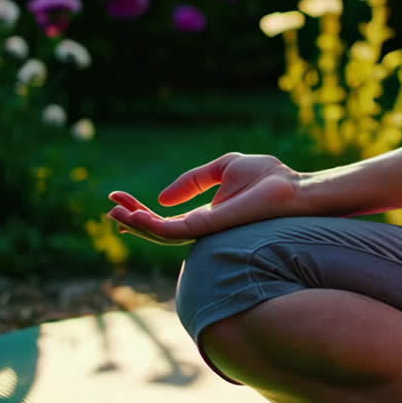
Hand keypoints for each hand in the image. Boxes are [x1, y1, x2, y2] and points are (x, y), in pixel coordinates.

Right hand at [106, 153, 305, 244]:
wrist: (291, 188)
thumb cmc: (268, 178)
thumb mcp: (223, 168)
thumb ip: (193, 181)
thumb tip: (163, 198)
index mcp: (206, 216)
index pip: (166, 219)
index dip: (142, 209)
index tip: (119, 196)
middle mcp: (204, 229)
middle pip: (158, 230)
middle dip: (132, 218)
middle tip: (110, 205)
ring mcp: (205, 231)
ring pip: (160, 234)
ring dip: (135, 222)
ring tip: (115, 210)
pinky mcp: (209, 227)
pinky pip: (172, 231)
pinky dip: (151, 224)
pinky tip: (135, 214)